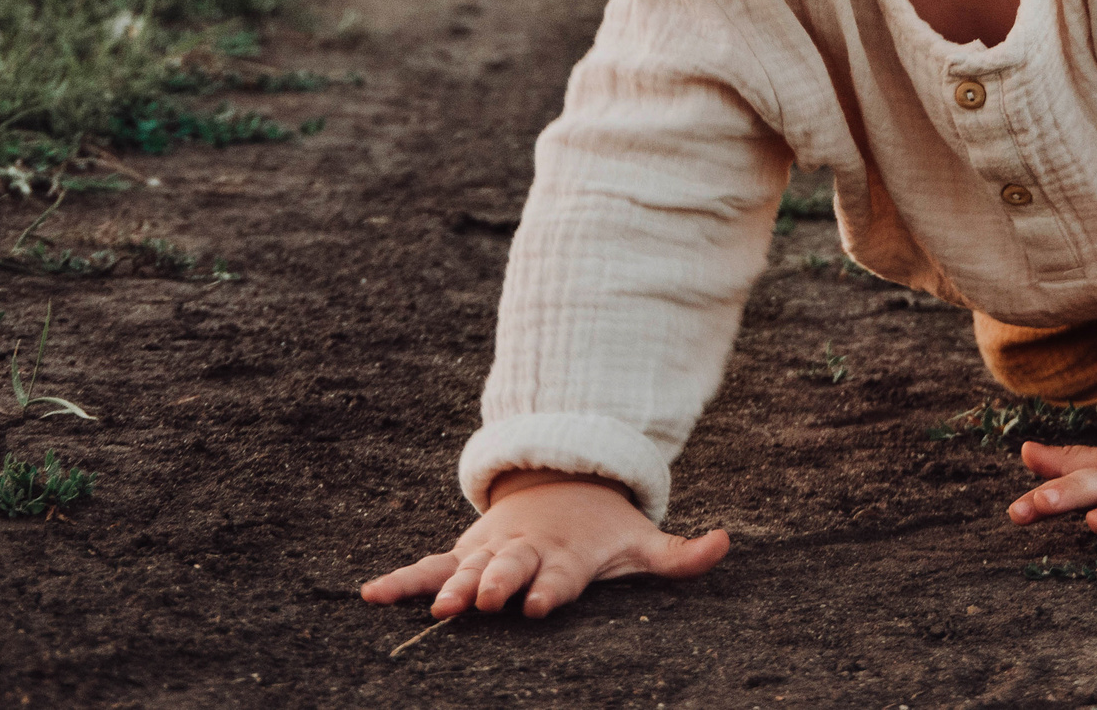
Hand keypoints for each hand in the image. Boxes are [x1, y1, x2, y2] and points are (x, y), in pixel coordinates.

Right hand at [360, 471, 728, 617]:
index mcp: (568, 556)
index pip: (560, 576)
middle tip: (487, 602)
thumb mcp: (643, 541)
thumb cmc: (605, 532)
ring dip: (450, 587)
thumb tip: (726, 541)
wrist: (563, 488)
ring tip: (432, 608)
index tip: (539, 606)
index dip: (550, 589)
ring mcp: (491, 552)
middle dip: (498, 585)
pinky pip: (429, 568)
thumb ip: (681, 554)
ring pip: (466, 569)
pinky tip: (370, 595)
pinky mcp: (465, 556)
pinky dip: (402, 580)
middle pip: (510, 569)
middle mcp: (525, 552)